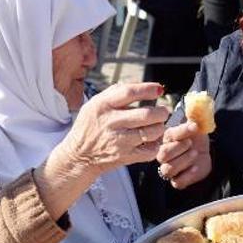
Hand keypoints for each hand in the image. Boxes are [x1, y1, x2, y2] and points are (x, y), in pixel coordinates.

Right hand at [36, 83, 168, 219]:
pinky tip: (152, 141)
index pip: (129, 92)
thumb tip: (142, 86)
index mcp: (103, 106)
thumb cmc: (89, 127)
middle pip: (146, 114)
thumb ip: (115, 92)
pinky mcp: (125, 157)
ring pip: (151, 132)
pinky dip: (156, 145)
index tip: (159, 90)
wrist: (79, 156)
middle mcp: (111, 122)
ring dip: (160, 127)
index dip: (148, 89)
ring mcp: (119, 141)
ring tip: (158, 125)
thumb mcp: (94, 104)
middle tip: (163, 111)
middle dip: (161, 111)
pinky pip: (150, 150)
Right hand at [156, 121, 210, 188]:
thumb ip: (194, 115)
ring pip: (168, 169)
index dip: (181, 131)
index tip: (194, 126)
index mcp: (167, 139)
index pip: (168, 135)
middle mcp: (164, 154)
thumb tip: (196, 103)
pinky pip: (177, 181)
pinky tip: (195, 167)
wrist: (206, 154)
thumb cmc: (197, 138)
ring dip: (183, 160)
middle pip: (163, 154)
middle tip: (190, 143)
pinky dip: (187, 175)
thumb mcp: (197, 125)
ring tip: (195, 153)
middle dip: (178, 148)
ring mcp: (170, 168)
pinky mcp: (178, 180)